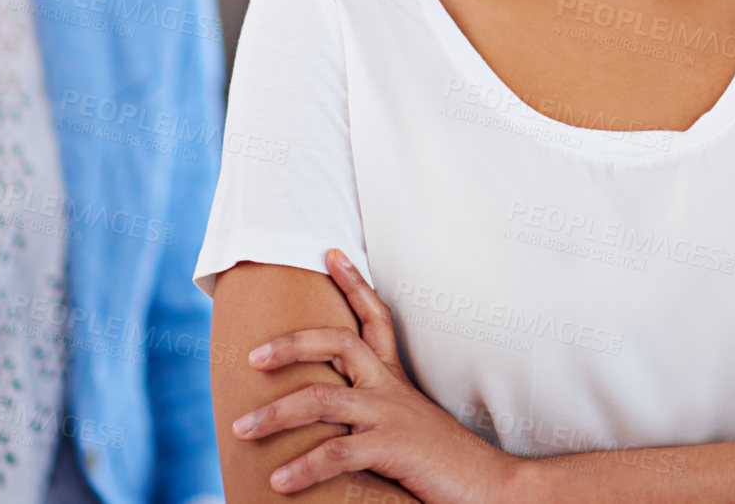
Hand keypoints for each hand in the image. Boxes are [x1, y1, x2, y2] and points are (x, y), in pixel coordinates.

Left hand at [231, 249, 522, 502]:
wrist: (493, 489)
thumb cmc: (447, 463)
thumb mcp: (409, 427)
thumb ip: (377, 416)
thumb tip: (335, 422)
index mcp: (396, 380)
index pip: (376, 317)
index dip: (355, 283)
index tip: (331, 255)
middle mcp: (391, 389)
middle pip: (339, 342)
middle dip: (292, 343)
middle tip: (253, 355)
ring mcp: (389, 415)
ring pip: (320, 398)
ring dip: (275, 413)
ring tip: (241, 428)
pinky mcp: (391, 447)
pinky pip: (334, 452)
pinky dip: (301, 467)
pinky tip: (278, 480)